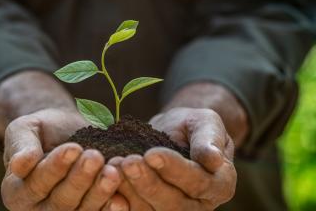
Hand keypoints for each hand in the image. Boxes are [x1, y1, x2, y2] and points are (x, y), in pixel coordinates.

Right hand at [1, 109, 122, 209]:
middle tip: (95, 157)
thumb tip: (19, 164)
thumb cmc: (42, 130)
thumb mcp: (24, 130)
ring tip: (112, 173)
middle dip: (80, 179)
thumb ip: (21, 146)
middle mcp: (39, 209)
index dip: (55, 167)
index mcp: (17, 192)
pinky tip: (122, 199)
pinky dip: (110, 208)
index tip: (73, 149)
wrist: (66, 133)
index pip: (37, 184)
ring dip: (98, 193)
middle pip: (60, 202)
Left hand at [111, 108, 235, 209]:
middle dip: (148, 183)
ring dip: (130, 191)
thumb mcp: (206, 123)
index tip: (152, 154)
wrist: (174, 134)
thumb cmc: (193, 127)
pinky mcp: (152, 209)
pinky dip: (119, 199)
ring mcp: (175, 210)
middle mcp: (200, 205)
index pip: (198, 182)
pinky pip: (135, 209)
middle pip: (173, 203)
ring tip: (113, 168)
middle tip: (128, 162)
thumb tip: (213, 159)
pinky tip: (106, 181)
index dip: (174, 170)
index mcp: (220, 184)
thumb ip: (209, 139)